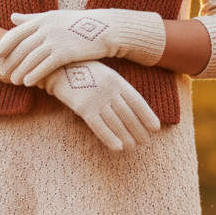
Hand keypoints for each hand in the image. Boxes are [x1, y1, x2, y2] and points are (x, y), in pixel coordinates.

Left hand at [0, 8, 166, 86]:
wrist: (106, 30)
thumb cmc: (79, 25)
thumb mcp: (54, 17)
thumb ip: (31, 18)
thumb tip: (11, 17)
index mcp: (42, 19)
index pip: (16, 33)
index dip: (4, 46)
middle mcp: (46, 27)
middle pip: (21, 47)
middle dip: (10, 62)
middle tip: (2, 74)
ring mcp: (55, 39)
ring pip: (30, 58)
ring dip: (20, 71)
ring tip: (13, 82)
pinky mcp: (65, 51)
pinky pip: (44, 65)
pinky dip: (34, 75)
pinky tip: (28, 83)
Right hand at [39, 60, 160, 151]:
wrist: (59, 66)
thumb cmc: (85, 73)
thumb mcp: (106, 76)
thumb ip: (118, 90)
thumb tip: (132, 109)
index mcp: (118, 81)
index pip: (137, 102)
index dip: (148, 116)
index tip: (156, 128)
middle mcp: (110, 90)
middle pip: (129, 115)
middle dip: (139, 130)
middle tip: (144, 142)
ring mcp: (97, 99)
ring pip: (116, 123)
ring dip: (127, 137)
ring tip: (133, 147)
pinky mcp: (84, 108)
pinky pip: (100, 127)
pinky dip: (110, 138)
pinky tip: (118, 148)